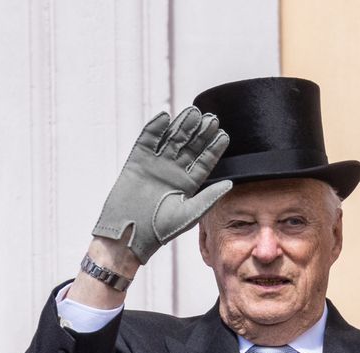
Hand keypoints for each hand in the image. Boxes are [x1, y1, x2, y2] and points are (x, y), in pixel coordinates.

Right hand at [92, 107, 231, 263]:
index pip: (205, 161)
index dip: (214, 148)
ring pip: (171, 139)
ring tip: (193, 113)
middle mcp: (174, 171)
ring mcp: (156, 164)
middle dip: (200, 132)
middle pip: (190, 146)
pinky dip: (154, 128)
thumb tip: (230, 184)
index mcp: (188, 183)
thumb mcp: (189, 214)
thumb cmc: (160, 229)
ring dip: (181, 125)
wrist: (128, 233)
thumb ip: (208, 197)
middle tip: (211, 119)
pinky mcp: (137, 161)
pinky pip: (147, 140)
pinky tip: (165, 117)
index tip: (223, 135)